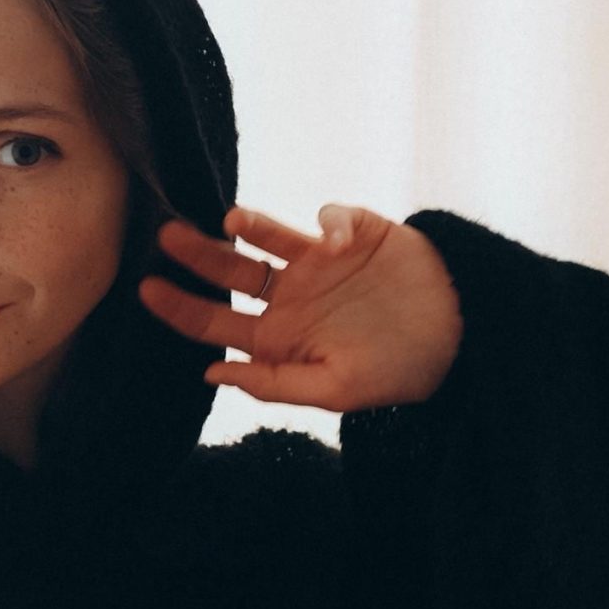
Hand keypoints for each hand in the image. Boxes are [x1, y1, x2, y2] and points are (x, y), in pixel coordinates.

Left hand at [137, 203, 464, 409]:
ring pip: (265, 237)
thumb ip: (273, 383)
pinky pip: (329, 218)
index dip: (178, 307)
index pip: (213, 322)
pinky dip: (330, 222)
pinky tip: (341, 240)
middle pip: (228, 272)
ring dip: (245, 225)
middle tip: (164, 238)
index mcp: (277, 337)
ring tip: (229, 221)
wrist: (460, 337)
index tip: (147, 289)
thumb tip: (210, 373)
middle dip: (195, 256)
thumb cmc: (396, 372)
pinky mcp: (353, 234)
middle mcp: (289, 297)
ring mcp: (317, 263)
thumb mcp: (335, 390)